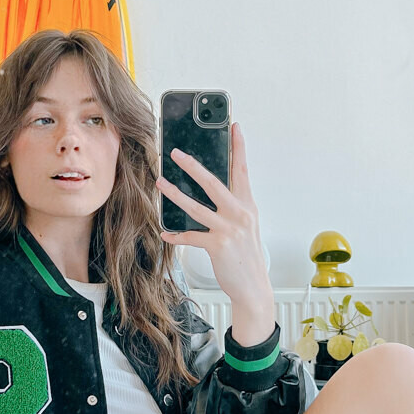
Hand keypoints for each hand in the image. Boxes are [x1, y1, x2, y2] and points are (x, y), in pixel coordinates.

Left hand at [155, 122, 273, 336]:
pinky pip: (190, 236)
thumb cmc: (246, 255)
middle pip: (214, 182)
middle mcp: (240, 213)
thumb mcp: (245, 226)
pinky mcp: (218, 245)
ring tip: (160, 182)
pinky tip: (164, 232)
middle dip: (193, 165)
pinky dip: (176, 234)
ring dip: (175, 193)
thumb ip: (231, 206)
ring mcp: (230, 229)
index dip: (239, 147)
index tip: (234, 126)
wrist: (253, 287)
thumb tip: (209, 190)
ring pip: (196, 206)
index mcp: (247, 205)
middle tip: (175, 152)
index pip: (242, 170)